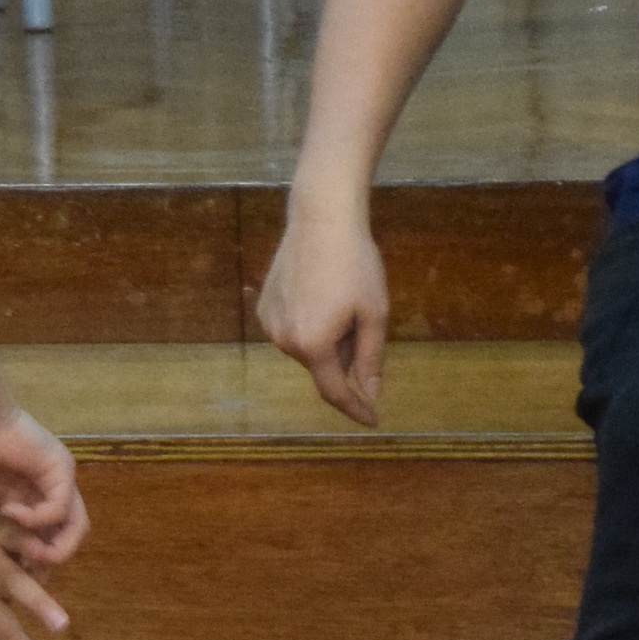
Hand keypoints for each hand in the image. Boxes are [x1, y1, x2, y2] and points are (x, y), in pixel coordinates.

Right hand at [0, 405, 83, 619]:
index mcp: (24, 513)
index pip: (43, 553)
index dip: (30, 572)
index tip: (7, 581)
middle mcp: (44, 501)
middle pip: (64, 545)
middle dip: (42, 565)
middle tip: (18, 566)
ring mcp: (56, 486)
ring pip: (76, 531)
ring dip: (51, 550)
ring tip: (24, 550)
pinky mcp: (62, 471)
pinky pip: (63, 507)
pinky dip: (37, 517)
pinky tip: (8, 510)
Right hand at [257, 198, 389, 424]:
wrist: (321, 219)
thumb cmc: (355, 265)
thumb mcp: (374, 314)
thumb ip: (370, 359)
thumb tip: (369, 393)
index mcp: (313, 345)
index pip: (335, 392)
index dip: (356, 409)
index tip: (372, 419)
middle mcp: (284, 340)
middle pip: (323, 364)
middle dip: (345, 353)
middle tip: (361, 316)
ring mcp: (270, 323)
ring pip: (307, 346)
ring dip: (327, 337)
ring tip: (340, 297)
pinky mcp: (264, 306)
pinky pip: (293, 328)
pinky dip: (310, 322)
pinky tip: (321, 291)